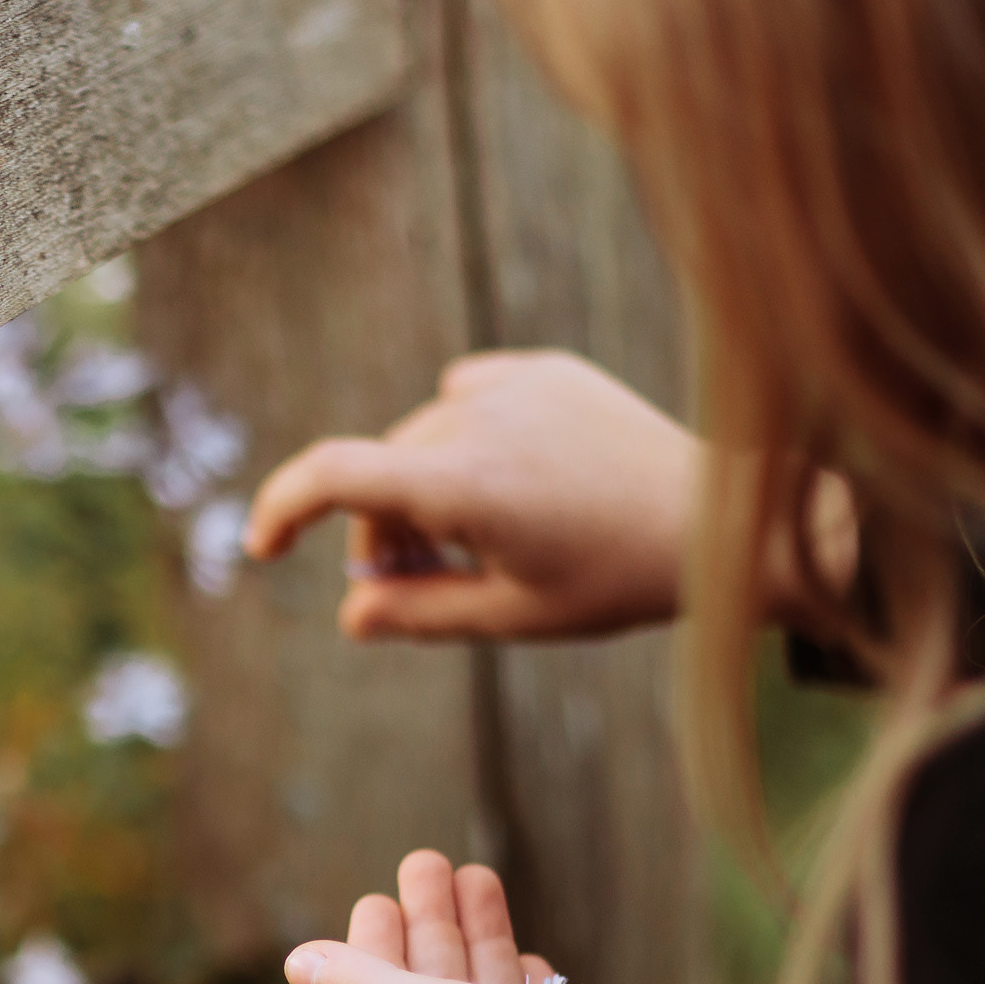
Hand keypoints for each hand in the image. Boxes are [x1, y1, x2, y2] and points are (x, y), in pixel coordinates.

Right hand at [244, 350, 856, 641]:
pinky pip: (465, 401)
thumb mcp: (511, 615)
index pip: (334, 477)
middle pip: (383, 475)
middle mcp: (479, 421)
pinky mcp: (541, 368)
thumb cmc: (617, 578)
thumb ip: (416, 615)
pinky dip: (464, 443)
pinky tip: (513, 480)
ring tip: (479, 539)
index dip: (282, 507)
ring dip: (424, 489)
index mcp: (467, 487)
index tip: (264, 547)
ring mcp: (512, 386)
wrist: (720, 516)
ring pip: (421, 440)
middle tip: (421, 584)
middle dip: (383, 533)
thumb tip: (348, 615)